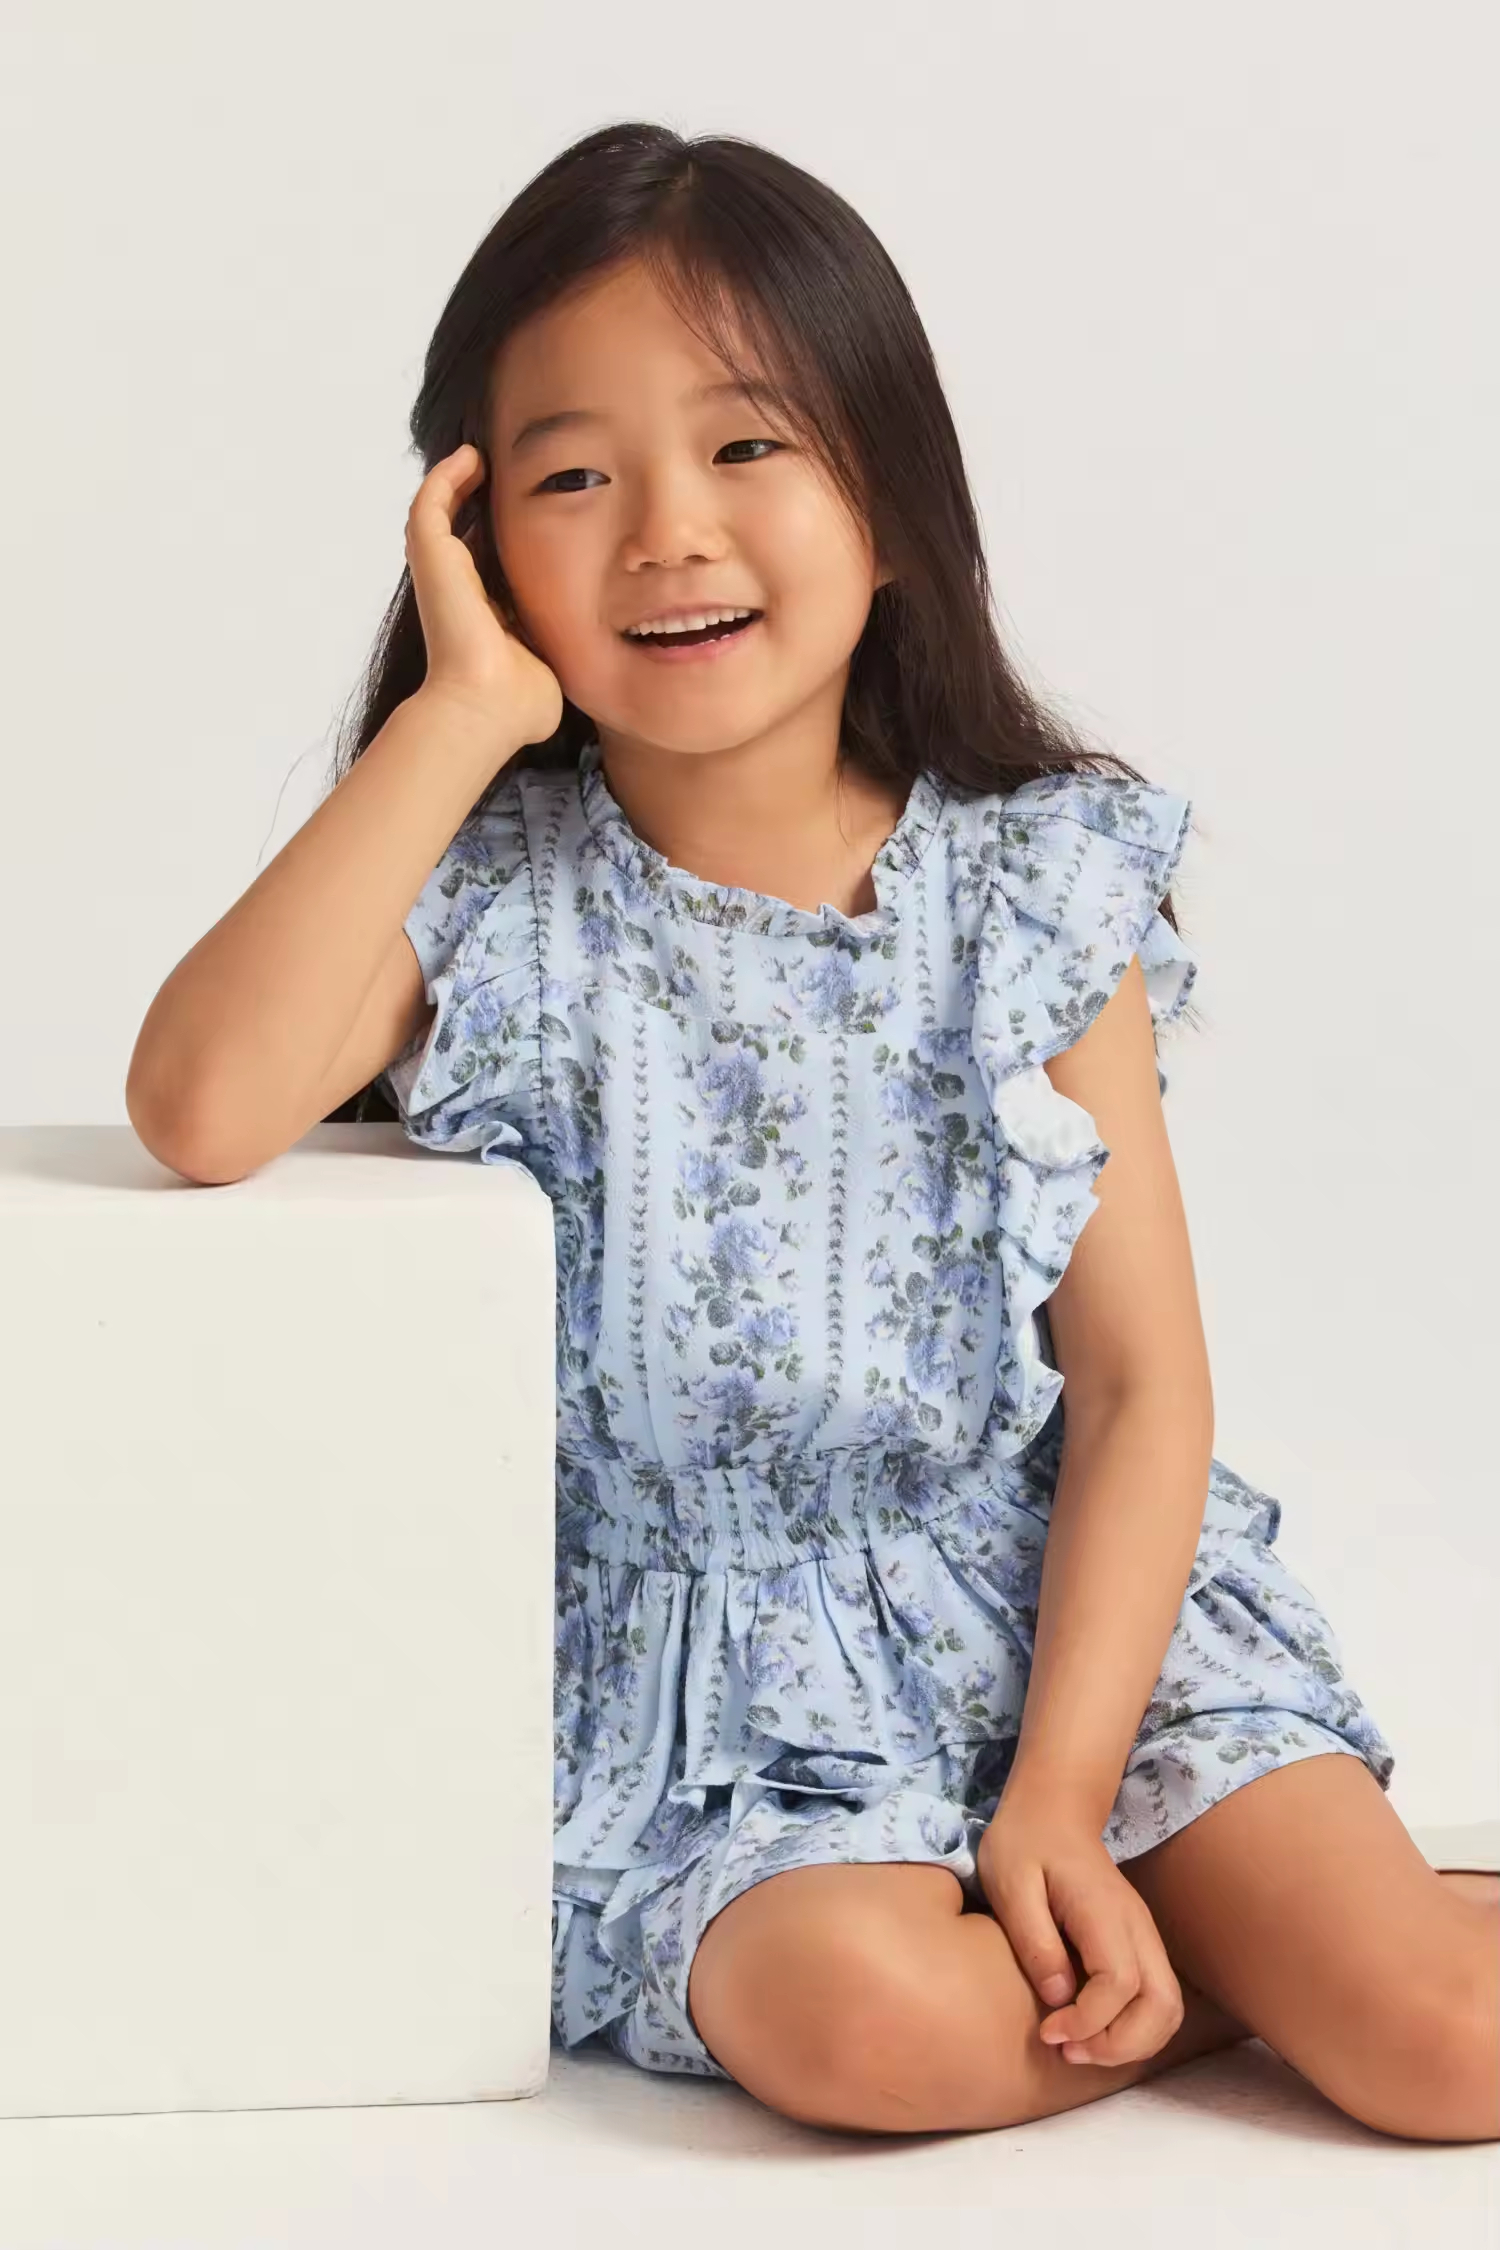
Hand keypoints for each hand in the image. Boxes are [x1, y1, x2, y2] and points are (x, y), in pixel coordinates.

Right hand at [405, 444, 563, 746]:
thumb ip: (566, 648)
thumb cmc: (522, 702)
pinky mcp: (430, 557)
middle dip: (483, 497)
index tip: (537, 507)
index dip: (510, 532)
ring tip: (485, 454)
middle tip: (509, 470)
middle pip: (466, 528)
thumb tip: (601, 653)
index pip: (492, 559)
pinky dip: (447, 474)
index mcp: (485, 611)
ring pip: (442, 508)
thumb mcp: (554, 662)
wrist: (488, 709)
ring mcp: (440, 572)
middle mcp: (458, 589)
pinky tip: (472, 456)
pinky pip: (431, 500)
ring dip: (461, 478)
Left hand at [975, 1781, 1184, 2066]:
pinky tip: (1090, 2031)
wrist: (1053, 1812)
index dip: (1089, 2020)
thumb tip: (1059, 1996)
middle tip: (1068, 2052)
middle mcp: (1137, 1927)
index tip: (1048, 2030)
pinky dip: (1133, 2030)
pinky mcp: (1139, 1946)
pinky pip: (1156, 2001)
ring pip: (1168, 2009)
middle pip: (1163, 2006)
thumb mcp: (1010, 1884)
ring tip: (1077, 2049)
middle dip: (1120, 2045)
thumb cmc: (1024, 1845)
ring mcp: (1144, 1936)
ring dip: (1131, 2044)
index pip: (1120, 1983)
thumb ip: (1034, 1939)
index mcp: (1104, 1910)